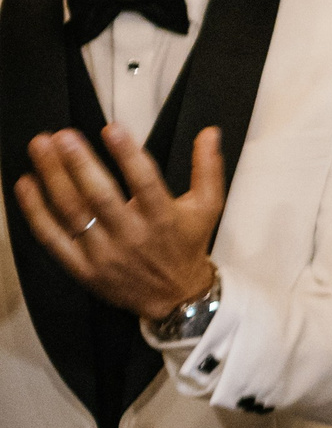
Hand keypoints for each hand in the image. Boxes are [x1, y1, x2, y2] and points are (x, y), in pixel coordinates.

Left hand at [15, 126, 223, 318]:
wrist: (176, 298)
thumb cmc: (188, 244)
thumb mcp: (208, 207)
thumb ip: (208, 169)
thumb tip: (210, 132)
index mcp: (164, 219)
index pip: (145, 183)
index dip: (128, 156)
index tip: (112, 129)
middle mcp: (133, 236)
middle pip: (101, 197)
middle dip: (80, 164)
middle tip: (62, 136)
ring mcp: (105, 254)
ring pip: (73, 213)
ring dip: (53, 178)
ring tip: (40, 148)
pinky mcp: (83, 268)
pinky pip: (54, 237)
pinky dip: (36, 211)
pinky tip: (26, 183)